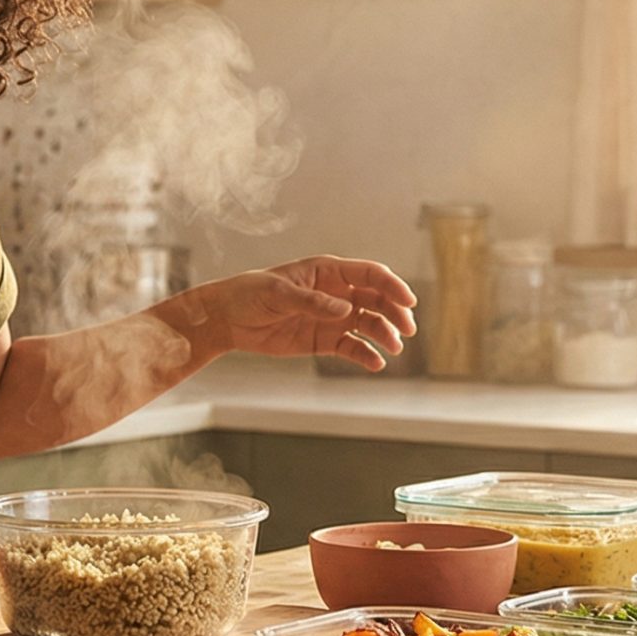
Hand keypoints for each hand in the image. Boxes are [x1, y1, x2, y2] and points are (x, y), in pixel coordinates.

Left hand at [176, 257, 418, 370]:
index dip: (392, 286)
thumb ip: (312, 301)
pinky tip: (375, 364)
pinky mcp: (324, 340)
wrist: (228, 320)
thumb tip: (346, 309)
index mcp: (327, 271)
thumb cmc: (250, 294)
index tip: (408, 302)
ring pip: (369, 324)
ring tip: (392, 349)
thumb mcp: (278, 294)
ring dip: (385, 335)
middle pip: (376, 299)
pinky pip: (352, 347)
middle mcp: (336, 293)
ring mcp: (332, 317)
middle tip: (407, 331)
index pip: (370, 274)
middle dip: (395, 313)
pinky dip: (366, 355)